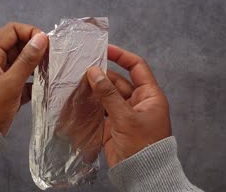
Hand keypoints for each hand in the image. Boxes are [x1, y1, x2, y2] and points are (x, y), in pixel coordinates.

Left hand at [0, 22, 47, 135]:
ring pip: (21, 63)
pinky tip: (44, 88)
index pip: (12, 31)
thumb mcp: (10, 83)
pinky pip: (21, 79)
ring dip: (35, 67)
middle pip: (18, 45)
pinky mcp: (4, 90)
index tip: (47, 45)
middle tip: (52, 60)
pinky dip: (32, 82)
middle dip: (35, 51)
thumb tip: (42, 38)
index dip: (31, 33)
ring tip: (50, 73)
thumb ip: (27, 60)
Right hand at [86, 45, 171, 166]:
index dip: (121, 56)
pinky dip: (91, 106)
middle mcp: (137, 102)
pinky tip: (78, 101)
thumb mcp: (126, 117)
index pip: (136, 67)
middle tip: (82, 69)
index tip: (105, 49)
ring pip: (107, 96)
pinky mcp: (114, 126)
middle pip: (118, 81)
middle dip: (101, 75)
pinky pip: (101, 111)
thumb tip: (94, 72)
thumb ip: (108, 94)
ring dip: (94, 91)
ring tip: (76, 83)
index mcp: (149, 96)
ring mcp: (125, 114)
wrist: (143, 175)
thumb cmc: (143, 146)